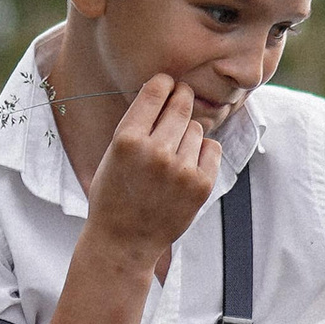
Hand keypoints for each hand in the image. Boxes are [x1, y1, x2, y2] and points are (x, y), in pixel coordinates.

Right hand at [87, 74, 219, 268]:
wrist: (124, 240)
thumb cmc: (115, 193)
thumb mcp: (113, 153)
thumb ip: (138, 124)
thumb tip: (168, 90)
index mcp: (127, 139)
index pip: (155, 91)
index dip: (164, 83)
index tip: (167, 83)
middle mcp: (155, 152)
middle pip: (181, 104)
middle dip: (181, 98)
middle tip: (181, 99)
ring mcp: (181, 170)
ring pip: (197, 128)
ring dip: (188, 134)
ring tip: (172, 154)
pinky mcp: (201, 185)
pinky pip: (212, 148)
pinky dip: (202, 152)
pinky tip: (186, 165)